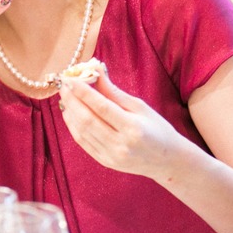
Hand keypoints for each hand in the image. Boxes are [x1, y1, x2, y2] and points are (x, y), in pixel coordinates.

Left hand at [58, 69, 189, 179]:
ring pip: (81, 131)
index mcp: (133, 128)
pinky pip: (83, 142)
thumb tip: (95, 71)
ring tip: (65, 97)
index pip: (101, 107)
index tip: (71, 79)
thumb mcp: (140, 107)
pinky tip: (70, 113)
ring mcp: (111, 156)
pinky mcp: (105, 162)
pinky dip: (73, 126)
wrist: (168, 161)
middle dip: (72, 100)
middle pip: (87, 119)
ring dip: (69, 112)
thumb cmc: (158, 129)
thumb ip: (114, 92)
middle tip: (64, 86)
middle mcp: (120, 144)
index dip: (83, 92)